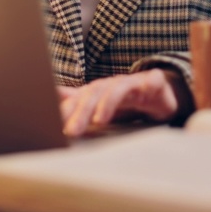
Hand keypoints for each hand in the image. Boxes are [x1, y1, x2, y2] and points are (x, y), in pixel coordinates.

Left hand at [57, 69, 181, 136]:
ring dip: (108, 102)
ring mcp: (134, 82)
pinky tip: (150, 87)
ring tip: (100, 120)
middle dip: (82, 112)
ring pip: (118, 88)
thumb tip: (53, 95)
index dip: (67, 110)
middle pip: (95, 94)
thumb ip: (77, 100)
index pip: (80, 98)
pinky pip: (154, 81)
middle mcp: (113, 84)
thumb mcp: (100, 104)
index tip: (53, 124)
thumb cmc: (126, 101)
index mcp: (99, 90)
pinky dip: (152, 82)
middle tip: (71, 130)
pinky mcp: (155, 83)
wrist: (157, 92)